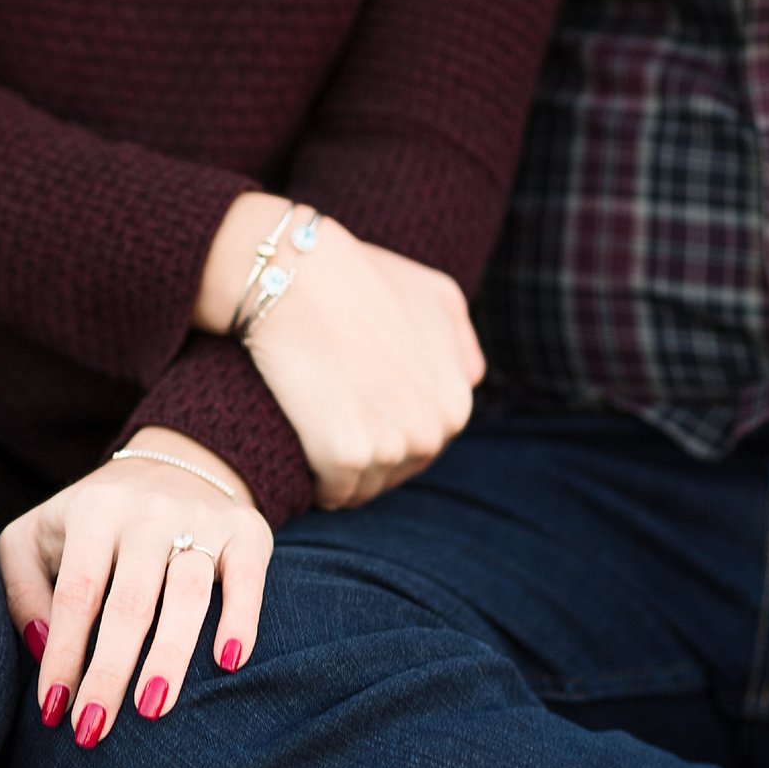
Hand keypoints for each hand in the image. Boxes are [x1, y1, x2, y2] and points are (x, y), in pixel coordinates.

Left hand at [0, 427, 273, 747]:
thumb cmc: (97, 520)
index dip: (65, 654)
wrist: (180, 463)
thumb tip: (43, 647)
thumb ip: (24, 590)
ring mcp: (203, 520)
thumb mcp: (37, 536)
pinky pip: (247, 581)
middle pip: (130, 604)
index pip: (78, 594)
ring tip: (153, 709)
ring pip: (189, 596)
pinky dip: (242, 620)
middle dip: (110, 672)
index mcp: (94, 513)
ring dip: (170, 657)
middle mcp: (149, 513)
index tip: (54, 709)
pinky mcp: (248, 533)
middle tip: (93, 730)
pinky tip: (229, 663)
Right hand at [200, 197, 485, 510]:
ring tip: (314, 421)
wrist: (295, 275)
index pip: (421, 448)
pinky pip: (330, 492)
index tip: (354, 405)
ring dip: (336, 470)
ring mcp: (391, 447)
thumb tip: (473, 380)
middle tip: (329, 410)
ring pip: (361, 488)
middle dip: (362, 453)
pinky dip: (313, 478)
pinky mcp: (345, 455)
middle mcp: (433, 432)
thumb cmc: (361, 278)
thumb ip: (460, 344)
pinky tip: (301, 440)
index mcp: (457, 405)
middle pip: (393, 473)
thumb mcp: (436, 295)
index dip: (383, 431)